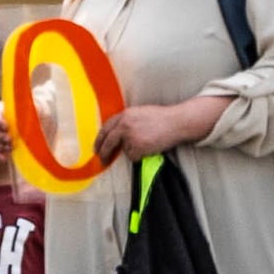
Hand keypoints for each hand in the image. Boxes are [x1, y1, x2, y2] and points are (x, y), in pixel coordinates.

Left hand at [96, 93, 221, 166]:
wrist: (176, 122)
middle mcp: (124, 124)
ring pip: (124, 151)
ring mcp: (130, 136)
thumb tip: (117, 135)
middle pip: (107, 141)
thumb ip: (127, 121)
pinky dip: (141, 156)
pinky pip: (134, 157)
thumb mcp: (140, 114)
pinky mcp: (137, 146)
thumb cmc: (162, 118)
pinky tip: (151, 147)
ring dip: (133, 151)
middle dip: (103, 152)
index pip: (106, 127)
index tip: (97, 147)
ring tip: (148, 143)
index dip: (100, 139)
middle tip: (102, 160)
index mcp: (124, 114)